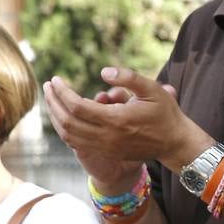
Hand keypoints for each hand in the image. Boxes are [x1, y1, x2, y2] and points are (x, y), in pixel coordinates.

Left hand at [42, 67, 214, 181]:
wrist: (174, 143)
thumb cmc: (165, 114)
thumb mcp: (153, 89)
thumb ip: (128, 78)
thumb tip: (103, 71)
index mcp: (116, 120)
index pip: (76, 106)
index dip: (62, 92)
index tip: (57, 79)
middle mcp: (106, 136)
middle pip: (67, 121)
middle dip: (53, 102)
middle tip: (48, 86)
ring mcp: (105, 147)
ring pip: (68, 135)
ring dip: (55, 117)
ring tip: (51, 100)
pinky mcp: (105, 152)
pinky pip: (76, 143)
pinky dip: (65, 129)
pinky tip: (63, 116)